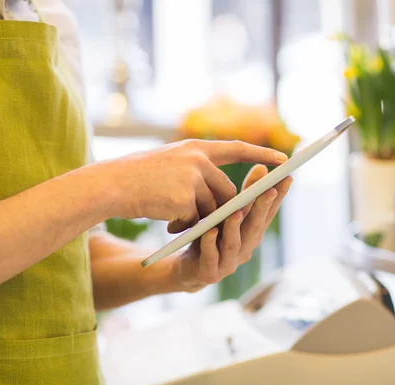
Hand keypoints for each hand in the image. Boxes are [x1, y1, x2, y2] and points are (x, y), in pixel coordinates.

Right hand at [102, 139, 287, 231]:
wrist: (111, 185)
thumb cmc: (135, 176)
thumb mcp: (167, 164)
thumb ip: (194, 171)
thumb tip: (221, 196)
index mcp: (194, 148)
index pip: (236, 148)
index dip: (261, 153)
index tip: (283, 160)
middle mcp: (197, 159)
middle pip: (226, 190)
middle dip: (218, 210)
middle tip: (200, 220)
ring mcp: (192, 178)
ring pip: (211, 208)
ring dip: (197, 220)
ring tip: (173, 222)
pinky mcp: (185, 199)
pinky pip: (195, 220)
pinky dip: (184, 226)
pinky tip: (167, 224)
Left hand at [168, 165, 292, 291]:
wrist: (187, 269)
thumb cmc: (209, 236)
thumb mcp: (225, 213)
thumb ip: (243, 194)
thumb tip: (262, 166)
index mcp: (251, 234)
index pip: (268, 213)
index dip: (279, 197)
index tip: (287, 177)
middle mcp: (245, 248)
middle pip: (255, 227)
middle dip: (263, 208)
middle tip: (268, 189)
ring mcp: (228, 262)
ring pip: (234, 243)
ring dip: (236, 227)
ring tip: (236, 212)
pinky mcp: (209, 273)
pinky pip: (210, 257)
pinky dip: (210, 244)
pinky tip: (210, 232)